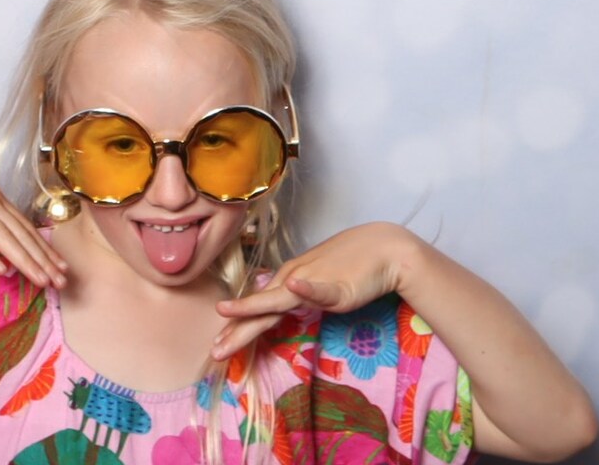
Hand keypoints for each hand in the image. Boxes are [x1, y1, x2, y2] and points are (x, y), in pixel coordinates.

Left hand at [210, 222, 412, 360]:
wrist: (384, 249)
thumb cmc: (351, 266)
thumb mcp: (317, 284)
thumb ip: (297, 295)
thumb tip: (278, 302)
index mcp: (289, 281)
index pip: (259, 309)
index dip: (238, 327)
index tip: (218, 344)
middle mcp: (295, 280)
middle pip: (261, 309)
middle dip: (236, 331)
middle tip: (214, 351)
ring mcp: (315, 282)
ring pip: (279, 299)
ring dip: (252, 308)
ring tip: (228, 313)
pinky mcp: (339, 288)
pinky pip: (321, 290)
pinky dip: (307, 289)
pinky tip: (294, 287)